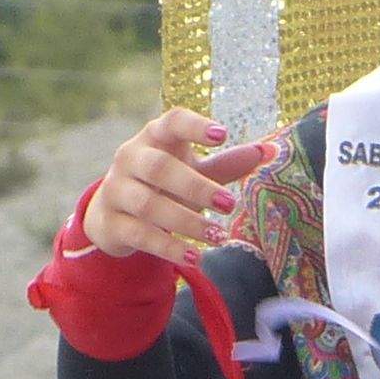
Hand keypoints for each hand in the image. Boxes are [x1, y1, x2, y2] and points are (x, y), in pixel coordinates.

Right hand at [78, 106, 276, 266]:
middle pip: (159, 168)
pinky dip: (169, 247)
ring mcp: (116, 190)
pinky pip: (140, 235)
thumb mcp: (192, 169)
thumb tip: (269, 151)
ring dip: (187, 222)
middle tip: (229, 204)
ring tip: (219, 236)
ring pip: (148, 205)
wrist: (112, 213)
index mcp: (154, 137)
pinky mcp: (110, 223)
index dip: (195, 126)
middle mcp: (130, 158)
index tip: (222, 135)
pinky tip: (196, 256)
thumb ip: (225, 163)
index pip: (171, 122)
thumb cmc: (162, 184)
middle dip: (196, 187)